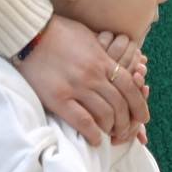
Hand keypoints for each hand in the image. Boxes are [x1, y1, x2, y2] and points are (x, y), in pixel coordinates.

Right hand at [12, 15, 151, 145]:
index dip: (139, 105)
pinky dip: (93, 134)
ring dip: (111, 128)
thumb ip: (102, 51)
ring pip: (105, 115)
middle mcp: (93, 75)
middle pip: (120, 104)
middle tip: (125, 131)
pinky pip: (83, 122)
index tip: (142, 117)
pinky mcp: (58, 99)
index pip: (130, 86)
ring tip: (110, 134)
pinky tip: (95, 139)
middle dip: (127, 121)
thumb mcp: (87, 36)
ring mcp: (76, 87)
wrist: (29, 34)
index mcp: (102, 60)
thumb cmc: (57, 32)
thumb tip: (116, 57)